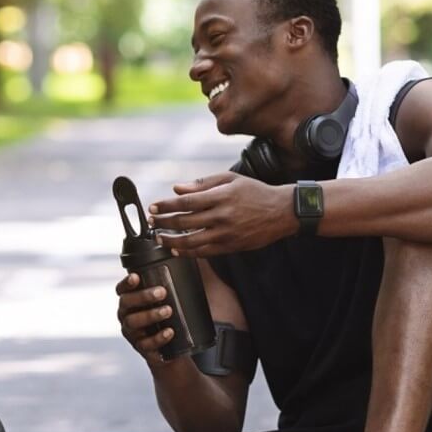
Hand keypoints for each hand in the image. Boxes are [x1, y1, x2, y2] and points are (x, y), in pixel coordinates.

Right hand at [115, 273, 174, 364]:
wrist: (172, 348)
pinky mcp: (142, 348)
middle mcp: (126, 316)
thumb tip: (182, 256)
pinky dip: (158, 338)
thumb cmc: (168, 317)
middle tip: (162, 292)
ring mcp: (132, 333)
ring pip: (134, 323)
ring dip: (150, 315)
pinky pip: (146, 344)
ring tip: (168, 311)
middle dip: (143, 296)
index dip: (126, 283)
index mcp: (129, 302)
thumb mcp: (167, 300)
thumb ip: (168, 283)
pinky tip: (169, 332)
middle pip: (126, 303)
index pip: (121, 290)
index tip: (136, 277)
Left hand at [148, 172, 295, 257]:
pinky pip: (205, 252)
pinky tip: (177, 249)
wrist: (281, 212)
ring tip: (159, 238)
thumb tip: (177, 188)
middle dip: (163, 223)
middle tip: (151, 223)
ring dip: (172, 241)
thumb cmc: (254, 192)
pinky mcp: (231, 247)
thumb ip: (202, 183)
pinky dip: (189, 252)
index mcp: (221, 196)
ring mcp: (227, 234)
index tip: (153, 208)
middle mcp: (222, 216)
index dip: (167, 206)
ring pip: (192, 241)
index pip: (186, 202)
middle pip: (185, 222)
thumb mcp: (230, 179)